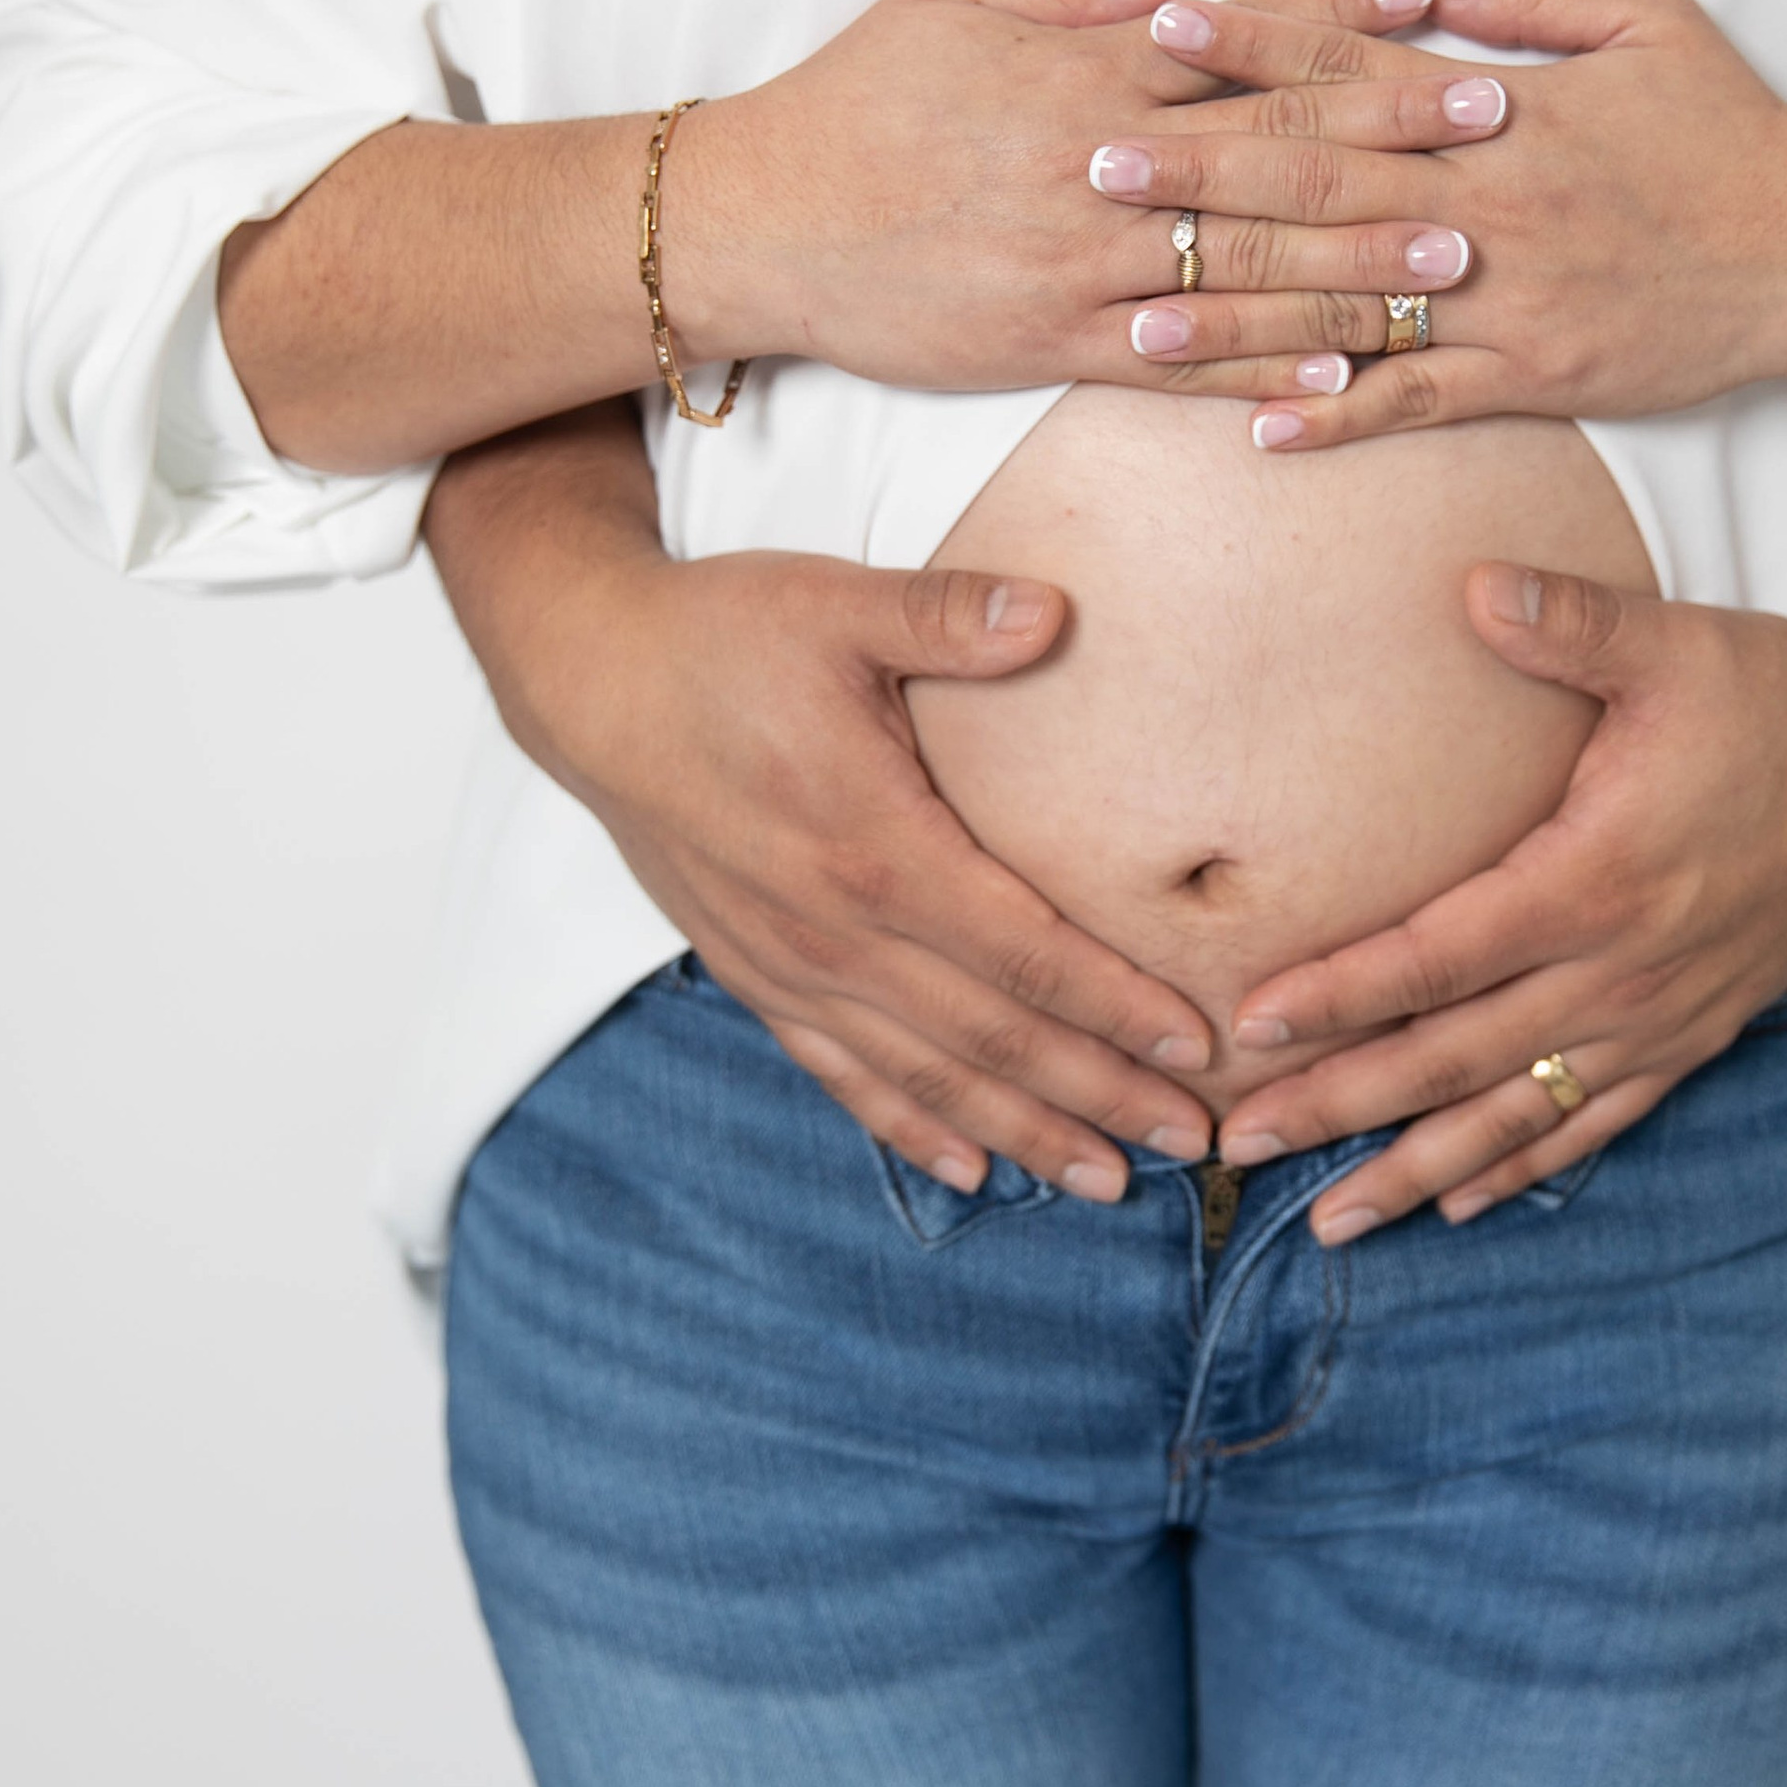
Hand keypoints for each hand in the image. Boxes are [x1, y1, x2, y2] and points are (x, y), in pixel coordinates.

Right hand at [523, 532, 1229, 1199]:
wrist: (590, 681)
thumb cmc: (721, 635)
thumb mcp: (836, 604)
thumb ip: (948, 616)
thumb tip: (1057, 608)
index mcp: (874, 846)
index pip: (1022, 952)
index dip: (1114, 1005)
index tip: (1195, 1045)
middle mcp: (833, 930)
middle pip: (990, 1039)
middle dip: (1098, 1095)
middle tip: (1192, 1143)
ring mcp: (790, 966)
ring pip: (926, 1078)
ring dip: (1023, 1134)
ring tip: (1109, 1182)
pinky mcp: (757, 977)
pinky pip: (843, 1076)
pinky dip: (911, 1130)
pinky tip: (971, 1171)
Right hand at [667, 0, 1504, 393]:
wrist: (758, 222)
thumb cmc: (851, 102)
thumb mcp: (951, 3)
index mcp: (1083, 71)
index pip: (1240, 37)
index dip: (1344, 18)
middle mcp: (1098, 165)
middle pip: (1273, 149)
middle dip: (1396, 136)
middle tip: (1499, 128)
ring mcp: (1083, 264)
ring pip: (1247, 264)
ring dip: (1363, 263)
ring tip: (1463, 259)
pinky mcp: (1055, 344)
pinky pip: (1182, 364)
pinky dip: (1266, 367)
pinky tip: (1348, 372)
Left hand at [1077, 0, 1786, 439]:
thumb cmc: (1733, 128)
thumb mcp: (1646, 17)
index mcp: (1508, 108)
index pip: (1355, 67)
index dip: (1252, 47)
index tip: (1158, 30)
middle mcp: (1494, 202)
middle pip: (1324, 182)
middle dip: (1205, 173)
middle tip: (1095, 162)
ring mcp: (1511, 298)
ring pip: (1352, 304)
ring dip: (1239, 310)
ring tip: (1136, 310)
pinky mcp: (1536, 376)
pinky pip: (1420, 401)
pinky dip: (1339, 416)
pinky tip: (1255, 428)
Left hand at [1211, 559, 1786, 1232]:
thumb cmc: (1771, 698)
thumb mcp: (1671, 645)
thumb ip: (1569, 621)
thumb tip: (1475, 582)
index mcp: (1598, 879)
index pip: (1441, 955)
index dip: (1342, 995)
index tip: (1253, 1026)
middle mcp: (1624, 970)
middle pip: (1456, 1056)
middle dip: (1344, 1103)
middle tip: (1243, 1139)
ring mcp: (1659, 1016)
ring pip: (1517, 1114)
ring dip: (1418, 1169)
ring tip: (1329, 1220)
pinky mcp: (1691, 1036)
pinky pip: (1592, 1121)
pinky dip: (1520, 1167)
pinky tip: (1454, 1206)